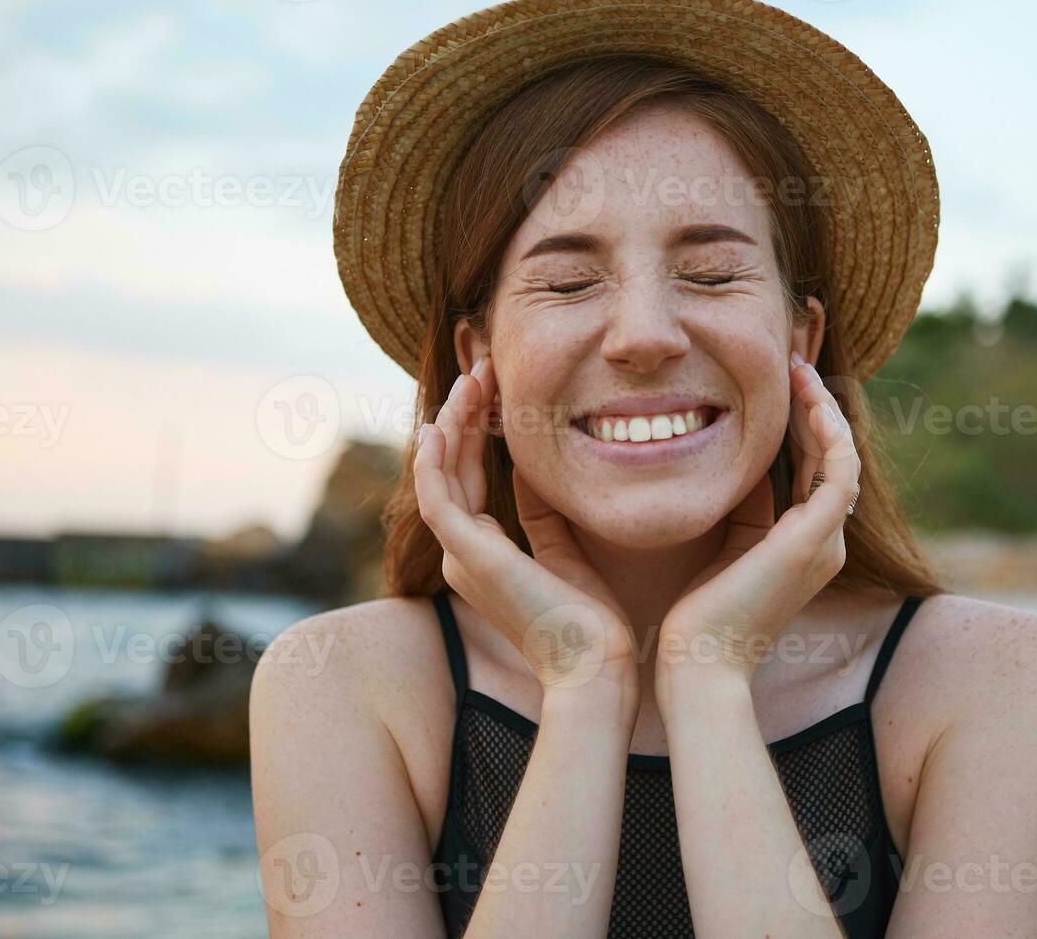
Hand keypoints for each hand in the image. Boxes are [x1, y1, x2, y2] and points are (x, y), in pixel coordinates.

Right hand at [413, 353, 637, 693]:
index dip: (480, 430)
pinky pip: (437, 494)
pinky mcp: (466, 555)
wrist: (599, 668)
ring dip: (452, 420)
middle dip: (464, 414)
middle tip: (482, 367)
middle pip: (452, 468)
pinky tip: (447, 420)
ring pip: (440, 473)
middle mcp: (463, 556)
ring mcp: (460, 556)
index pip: (472, 478)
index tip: (499, 388)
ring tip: (473, 377)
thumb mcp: (568, 551)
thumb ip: (544, 513)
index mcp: (486, 557)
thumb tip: (535, 471)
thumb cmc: (598, 624)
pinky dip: (437, 455)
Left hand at [656, 353, 858, 685]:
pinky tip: (805, 400)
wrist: (697, 665)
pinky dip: (828, 431)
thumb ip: (733, 508)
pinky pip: (838, 469)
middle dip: (814, 408)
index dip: (798, 425)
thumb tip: (724, 463)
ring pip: (839, 457)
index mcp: (799, 547)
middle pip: (829, 458)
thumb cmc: (690, 620)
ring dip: (823, 409)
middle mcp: (821, 543)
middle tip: (792, 362)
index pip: (810, 471)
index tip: (774, 385)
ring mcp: (824, 542)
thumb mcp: (714, 546)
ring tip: (798, 369)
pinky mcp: (816, 538)